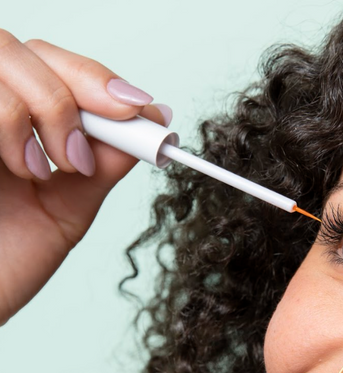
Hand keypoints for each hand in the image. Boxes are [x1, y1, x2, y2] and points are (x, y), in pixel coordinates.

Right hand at [0, 30, 171, 323]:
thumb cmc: (9, 259)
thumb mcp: (72, 204)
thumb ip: (108, 159)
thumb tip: (154, 117)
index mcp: (18, 121)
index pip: (54, 66)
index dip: (95, 78)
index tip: (134, 107)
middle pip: (21, 50)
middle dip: (66, 95)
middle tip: (84, 151)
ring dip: (40, 111)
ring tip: (49, 170)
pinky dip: (8, 123)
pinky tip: (22, 169)